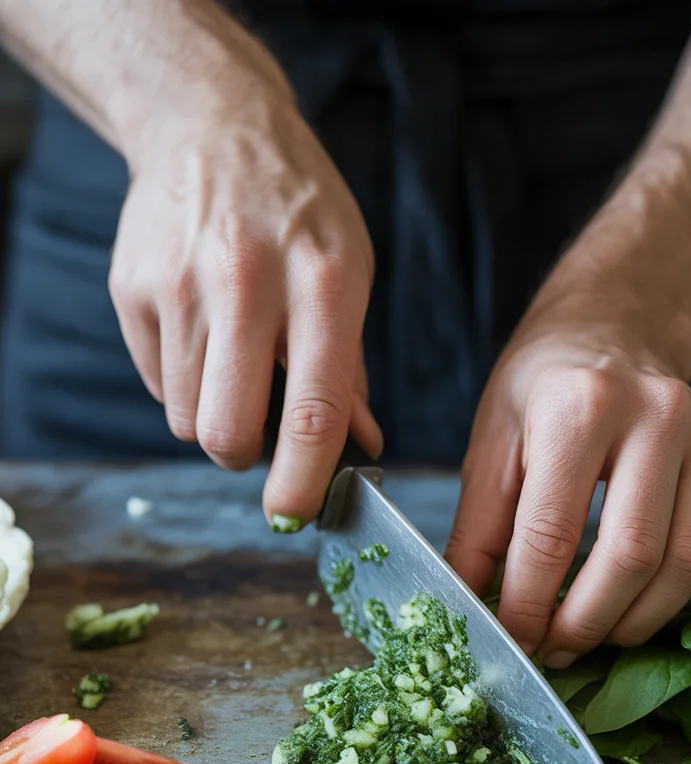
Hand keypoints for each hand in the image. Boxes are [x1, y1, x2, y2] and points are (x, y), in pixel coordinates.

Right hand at [109, 48, 380, 526]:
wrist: (209, 122)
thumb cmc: (297, 208)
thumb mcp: (351, 270)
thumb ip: (352, 366)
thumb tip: (360, 447)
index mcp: (324, 281)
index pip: (315, 409)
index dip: (304, 480)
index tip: (295, 516)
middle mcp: (247, 282)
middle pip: (227, 433)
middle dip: (245, 457)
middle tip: (260, 436)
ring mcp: (180, 284)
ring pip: (187, 419)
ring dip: (213, 415)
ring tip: (234, 359)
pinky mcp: (131, 289)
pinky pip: (156, 384)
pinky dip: (183, 381)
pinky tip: (202, 329)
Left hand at [445, 268, 690, 665]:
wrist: (614, 329)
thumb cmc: (542, 389)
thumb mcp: (491, 445)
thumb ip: (479, 531)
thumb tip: (469, 611)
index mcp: (580, 406)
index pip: (553, 534)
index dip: (529, 604)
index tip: (513, 641)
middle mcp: (658, 414)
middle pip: (631, 556)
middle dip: (587, 623)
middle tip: (556, 651)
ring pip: (685, 566)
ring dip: (636, 622)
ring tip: (594, 636)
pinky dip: (678, 599)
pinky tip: (637, 603)